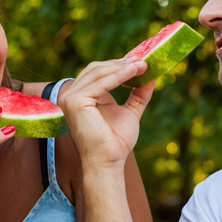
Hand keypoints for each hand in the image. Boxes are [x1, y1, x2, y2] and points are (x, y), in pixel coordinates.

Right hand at [58, 57, 154, 171]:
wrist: (108, 161)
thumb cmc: (116, 141)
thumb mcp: (130, 111)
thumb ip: (138, 92)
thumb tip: (151, 75)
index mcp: (80, 96)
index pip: (98, 71)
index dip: (118, 63)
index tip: (140, 59)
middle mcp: (70, 94)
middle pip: (97, 68)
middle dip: (121, 62)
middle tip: (143, 59)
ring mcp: (70, 97)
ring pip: (99, 72)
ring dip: (123, 66)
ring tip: (143, 64)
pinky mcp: (75, 101)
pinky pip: (101, 82)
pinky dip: (120, 75)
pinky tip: (135, 71)